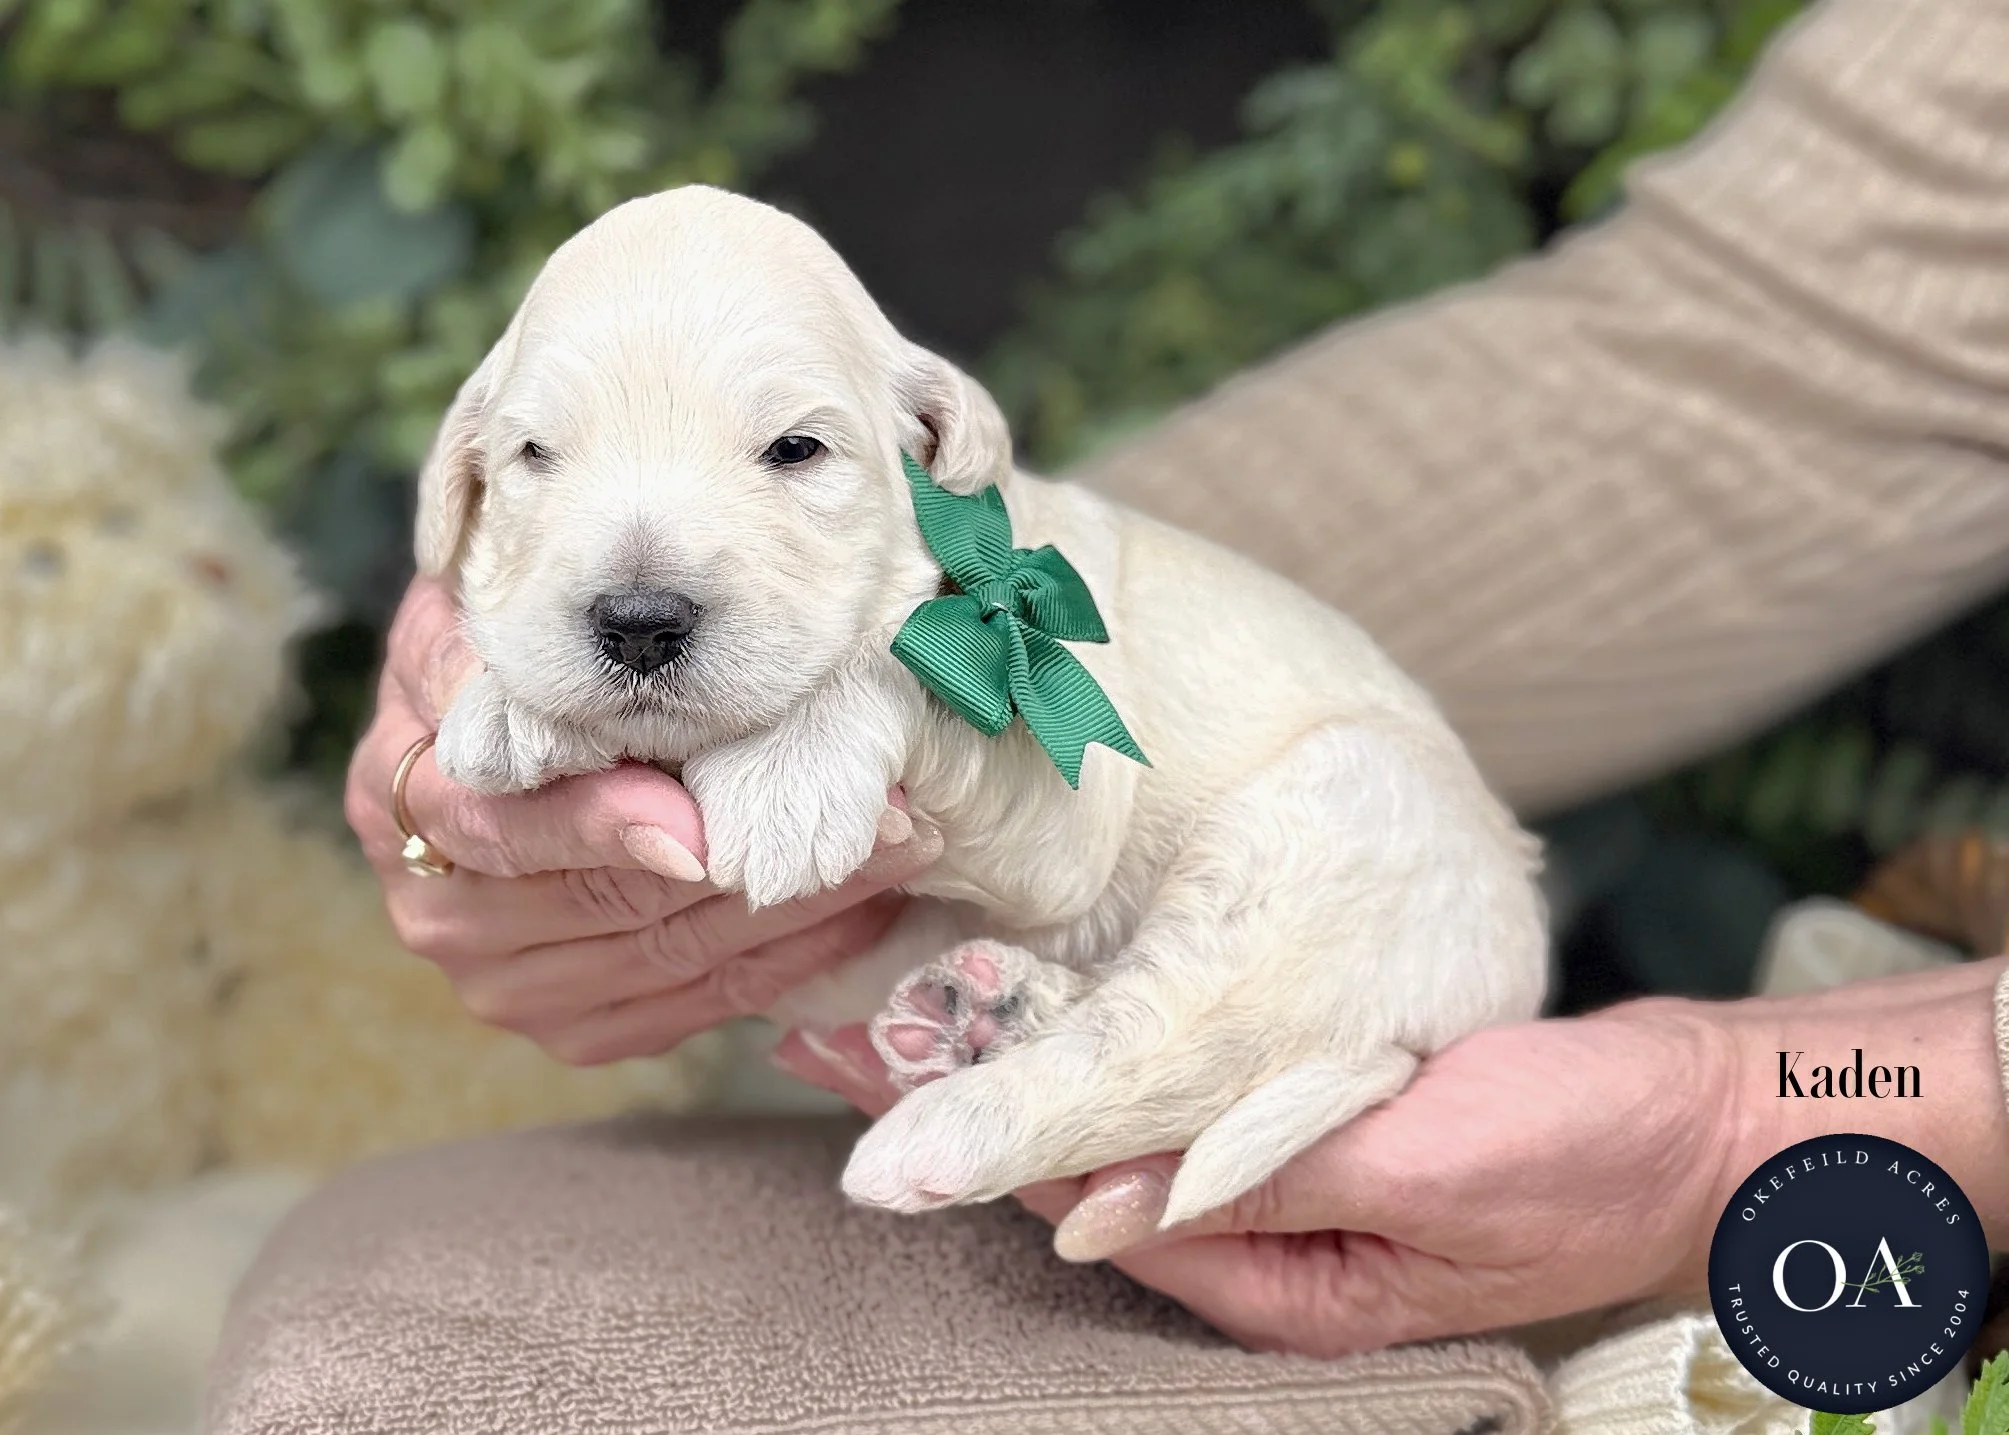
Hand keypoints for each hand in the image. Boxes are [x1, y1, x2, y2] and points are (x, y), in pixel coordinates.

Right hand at [345, 577, 942, 1064]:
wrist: (480, 740)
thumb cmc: (496, 657)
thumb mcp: (472, 619)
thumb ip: (495, 647)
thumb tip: (582, 672)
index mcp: (399, 802)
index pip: (504, 830)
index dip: (604, 827)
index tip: (703, 826)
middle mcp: (445, 917)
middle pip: (615, 905)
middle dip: (754, 855)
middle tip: (879, 811)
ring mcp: (514, 988)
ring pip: (676, 958)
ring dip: (804, 907)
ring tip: (906, 847)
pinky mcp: (583, 1029)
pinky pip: (703, 1003)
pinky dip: (793, 958)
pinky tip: (871, 909)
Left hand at [772, 959, 2008, 1355]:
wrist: (1691, 1121)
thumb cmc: (1571, 1154)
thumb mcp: (1414, 1168)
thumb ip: (1258, 1180)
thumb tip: (1095, 1205)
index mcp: (1275, 1284)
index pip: (1086, 1217)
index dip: (976, 1148)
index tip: (868, 1078)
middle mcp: (1261, 1245)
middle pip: (1082, 1174)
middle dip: (966, 1107)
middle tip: (843, 1031)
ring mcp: (1283, 1184)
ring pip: (1121, 1128)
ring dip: (1020, 1068)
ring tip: (905, 1004)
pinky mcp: (1310, 1125)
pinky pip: (1185, 1095)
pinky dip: (1110, 1051)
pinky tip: (1046, 995)